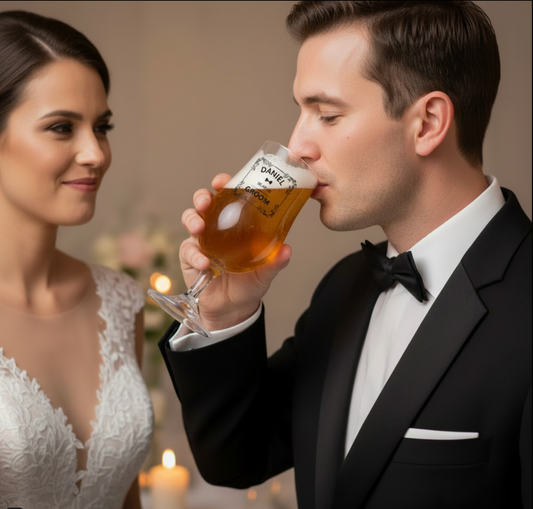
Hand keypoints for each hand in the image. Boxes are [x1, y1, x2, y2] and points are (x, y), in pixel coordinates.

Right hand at [180, 173, 291, 330]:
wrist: (232, 310)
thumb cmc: (249, 285)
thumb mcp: (265, 273)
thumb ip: (274, 262)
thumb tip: (287, 249)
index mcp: (236, 224)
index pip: (228, 197)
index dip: (224, 185)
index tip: (222, 181)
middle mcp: (217, 228)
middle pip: (204, 203)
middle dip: (202, 197)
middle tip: (205, 202)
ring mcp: (201, 241)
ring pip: (190, 220)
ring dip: (192, 220)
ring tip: (198, 229)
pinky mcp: (189, 258)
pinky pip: (187, 250)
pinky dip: (194, 255)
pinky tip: (204, 263)